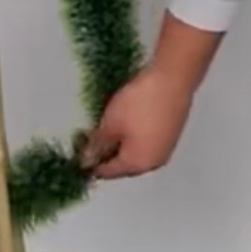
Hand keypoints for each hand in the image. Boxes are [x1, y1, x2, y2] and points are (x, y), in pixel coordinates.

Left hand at [80, 11, 222, 178]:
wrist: (173, 78)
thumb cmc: (138, 104)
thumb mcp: (110, 125)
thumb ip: (96, 147)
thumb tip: (86, 162)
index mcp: (137, 165)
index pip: (108, 173)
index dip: (90, 165)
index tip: (77, 152)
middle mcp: (154, 163)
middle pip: (123, 166)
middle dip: (105, 155)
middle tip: (89, 139)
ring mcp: (165, 149)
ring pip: (135, 154)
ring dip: (119, 146)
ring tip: (105, 131)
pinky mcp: (171, 135)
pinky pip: (146, 144)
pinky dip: (133, 139)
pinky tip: (125, 125)